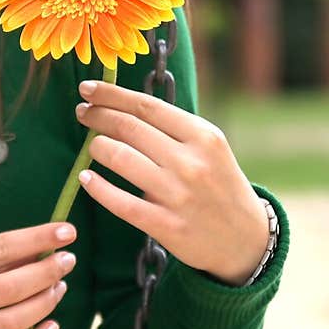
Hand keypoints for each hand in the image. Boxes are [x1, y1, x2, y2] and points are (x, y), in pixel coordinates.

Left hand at [74, 79, 268, 284]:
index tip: (88, 89)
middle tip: (82, 113)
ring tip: (91, 145)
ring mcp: (179, 195)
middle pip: (129, 128)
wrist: (246, 239)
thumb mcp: (209, 148)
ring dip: (97, 148)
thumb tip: (123, 106)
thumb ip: (174, 129)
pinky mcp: (167, 226)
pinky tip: (85, 179)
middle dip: (98, 116)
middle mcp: (192, 162)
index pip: (146, 106)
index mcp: (203, 136)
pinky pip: (120, 203)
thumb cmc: (219, 185)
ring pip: (121, 159)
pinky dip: (98, 188)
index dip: (111, 95)